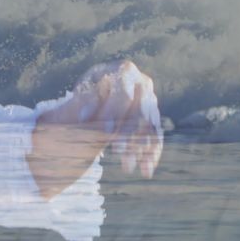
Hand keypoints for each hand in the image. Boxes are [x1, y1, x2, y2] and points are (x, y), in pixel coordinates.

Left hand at [71, 60, 162, 177]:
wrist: (100, 94)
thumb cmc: (87, 91)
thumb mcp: (82, 92)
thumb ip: (83, 102)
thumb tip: (84, 116)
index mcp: (123, 71)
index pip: (123, 93)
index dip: (115, 113)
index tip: (105, 133)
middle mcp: (143, 82)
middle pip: (140, 111)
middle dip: (129, 134)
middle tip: (120, 154)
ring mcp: (151, 100)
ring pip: (149, 127)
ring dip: (141, 148)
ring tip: (128, 166)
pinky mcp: (154, 117)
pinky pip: (156, 136)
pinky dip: (151, 153)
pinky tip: (146, 169)